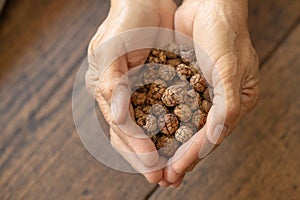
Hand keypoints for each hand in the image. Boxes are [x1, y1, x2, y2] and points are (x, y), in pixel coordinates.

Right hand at [85, 0, 176, 183]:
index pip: (121, 128)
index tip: (153, 164)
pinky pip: (167, 114)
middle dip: (148, 160)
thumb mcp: (109, 48)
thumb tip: (117, 114)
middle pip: (134, 137)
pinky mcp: (158, 87)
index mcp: (108, 92)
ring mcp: (140, 94)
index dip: (136, 147)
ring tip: (175, 173)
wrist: (144, 3)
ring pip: (151, 130)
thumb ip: (110, 81)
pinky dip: (174, 131)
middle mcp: (123, 97)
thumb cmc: (124, 22)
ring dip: (162, 152)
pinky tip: (184, 145)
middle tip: (164, 179)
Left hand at [160, 0, 259, 186]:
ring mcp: (199, 95)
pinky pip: (171, 109)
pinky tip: (151, 137)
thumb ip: (228, 105)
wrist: (209, 6)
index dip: (193, 154)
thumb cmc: (226, 34)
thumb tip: (217, 137)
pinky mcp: (182, 85)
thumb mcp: (231, 70)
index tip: (175, 170)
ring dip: (169, 147)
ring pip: (181, 127)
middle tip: (164, 178)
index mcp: (234, 103)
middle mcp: (216, 103)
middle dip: (179, 158)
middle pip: (196, 137)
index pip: (212, 136)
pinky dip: (162, 124)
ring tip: (156, 166)